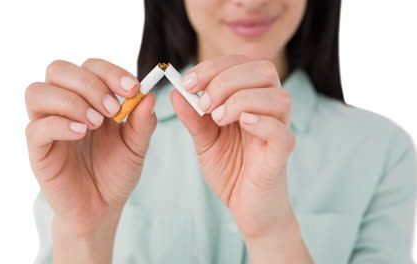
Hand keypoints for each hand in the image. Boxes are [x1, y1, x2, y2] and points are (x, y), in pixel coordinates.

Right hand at [25, 59, 156, 235]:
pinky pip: (35, 127)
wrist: (102, 207)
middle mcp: (64, 106)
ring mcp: (47, 126)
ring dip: (71, 101)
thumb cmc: (115, 172)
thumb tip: (149, 95)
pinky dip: (59, 124)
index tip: (133, 88)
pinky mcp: (38, 149)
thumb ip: (142, 122)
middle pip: (58, 69)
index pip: (90, 66)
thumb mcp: (136, 146)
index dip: (110, 71)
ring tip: (95, 123)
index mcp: (88, 99)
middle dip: (89, 83)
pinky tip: (80, 134)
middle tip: (112, 108)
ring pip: (37, 91)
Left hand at [171, 55, 295, 238]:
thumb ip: (193, 118)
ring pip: (277, 96)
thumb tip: (176, 92)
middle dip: (226, 79)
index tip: (187, 83)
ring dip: (240, 100)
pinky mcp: (281, 153)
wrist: (247, 208)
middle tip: (203, 103)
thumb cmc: (231, 170)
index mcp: (251, 99)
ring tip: (218, 119)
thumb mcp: (204, 141)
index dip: (213, 67)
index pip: (241, 63)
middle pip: (263, 70)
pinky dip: (260, 122)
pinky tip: (241, 125)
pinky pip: (280, 130)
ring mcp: (280, 129)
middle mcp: (269, 109)